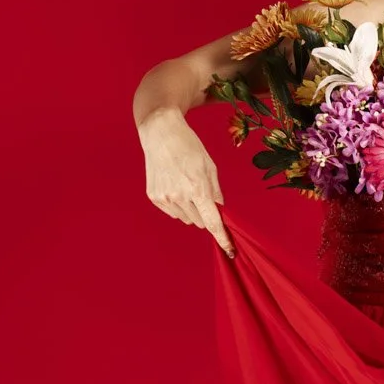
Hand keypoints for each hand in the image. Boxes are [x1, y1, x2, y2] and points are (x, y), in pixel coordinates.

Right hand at [139, 108, 234, 257]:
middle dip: (206, 213)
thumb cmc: (188, 146)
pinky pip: (173, 213)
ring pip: (187, 219)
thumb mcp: (209, 165)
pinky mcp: (154, 197)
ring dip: (191, 210)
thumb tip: (219, 210)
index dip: (222, 237)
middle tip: (201, 194)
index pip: (212, 221)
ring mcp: (165, 198)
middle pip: (201, 222)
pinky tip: (175, 186)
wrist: (160, 133)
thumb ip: (216, 191)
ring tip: (186, 186)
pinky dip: (178, 205)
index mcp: (197, 188)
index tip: (229, 250)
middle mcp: (180, 196)